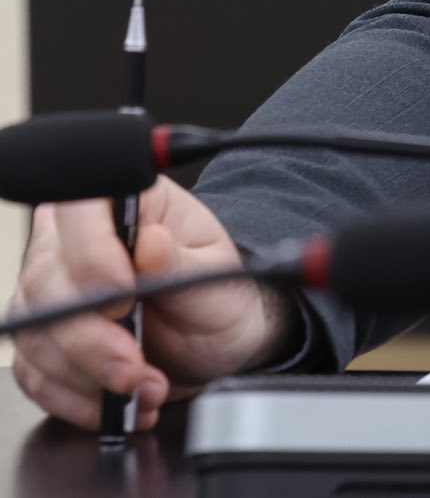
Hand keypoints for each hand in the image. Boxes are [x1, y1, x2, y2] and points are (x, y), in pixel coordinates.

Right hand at [10, 177, 292, 429]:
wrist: (214, 340)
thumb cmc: (217, 293)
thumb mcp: (216, 273)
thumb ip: (181, 261)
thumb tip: (151, 242)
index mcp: (124, 202)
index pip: (79, 208)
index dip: (91, 252)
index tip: (125, 295)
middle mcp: (74, 240)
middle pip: (47, 281)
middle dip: (91, 337)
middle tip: (134, 366)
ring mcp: (50, 291)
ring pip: (36, 334)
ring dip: (89, 374)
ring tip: (143, 387)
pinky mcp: (41, 340)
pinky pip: (36, 374)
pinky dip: (77, 398)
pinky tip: (116, 403)